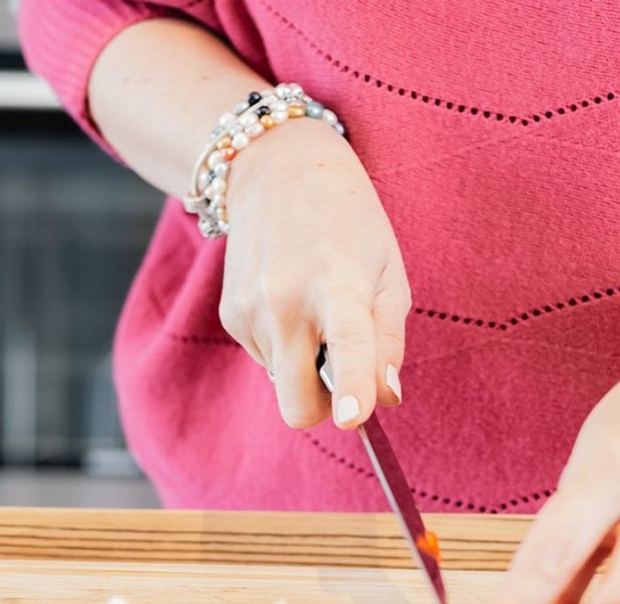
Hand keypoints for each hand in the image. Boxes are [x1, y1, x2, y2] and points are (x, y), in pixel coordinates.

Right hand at [219, 119, 410, 427]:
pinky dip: (284, 347)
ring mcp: (250, 311)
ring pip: (285, 385)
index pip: (347, 344)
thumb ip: (390, 341)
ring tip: (314, 307)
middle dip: (324, 407)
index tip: (352, 417)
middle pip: (298, 404)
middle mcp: (285, 302)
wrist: (275, 170)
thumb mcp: (389, 272)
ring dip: (305, 365)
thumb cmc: (349, 224)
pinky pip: (267, 362)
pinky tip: (290, 301)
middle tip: (344, 371)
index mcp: (338, 284)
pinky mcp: (229, 317)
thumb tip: (386, 397)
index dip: (350, 387)